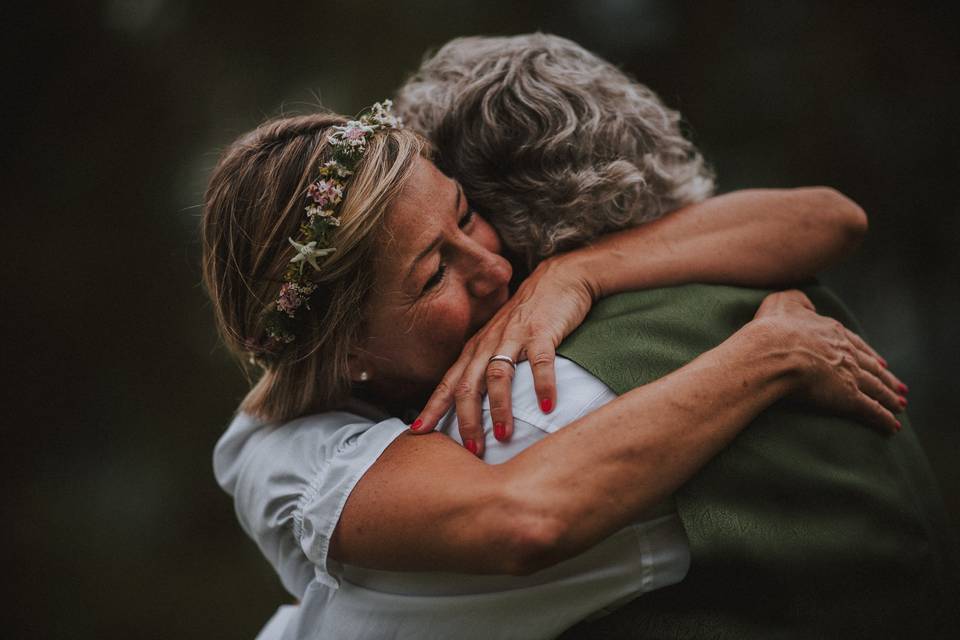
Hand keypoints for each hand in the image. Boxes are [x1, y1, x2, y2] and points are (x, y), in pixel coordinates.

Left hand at [411, 256, 594, 456]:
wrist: (558, 279)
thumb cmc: (527, 316)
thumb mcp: (499, 340)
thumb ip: (486, 367)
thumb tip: (475, 406)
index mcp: (475, 349)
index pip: (448, 382)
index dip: (432, 407)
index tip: (417, 432)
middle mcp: (488, 343)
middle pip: (468, 384)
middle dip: (466, 419)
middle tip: (471, 449)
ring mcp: (514, 336)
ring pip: (498, 375)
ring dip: (499, 407)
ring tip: (503, 435)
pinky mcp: (541, 331)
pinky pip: (539, 362)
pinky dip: (542, 385)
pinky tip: (546, 406)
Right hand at [752, 290, 907, 431]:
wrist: (775, 349)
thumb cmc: (774, 327)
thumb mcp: (782, 302)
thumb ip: (796, 300)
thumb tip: (805, 304)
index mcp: (833, 332)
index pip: (856, 345)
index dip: (868, 354)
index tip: (880, 363)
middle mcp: (847, 352)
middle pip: (872, 367)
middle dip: (886, 377)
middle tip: (899, 387)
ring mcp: (850, 374)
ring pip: (877, 388)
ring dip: (890, 397)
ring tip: (900, 405)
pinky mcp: (848, 396)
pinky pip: (871, 409)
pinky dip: (884, 418)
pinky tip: (892, 426)